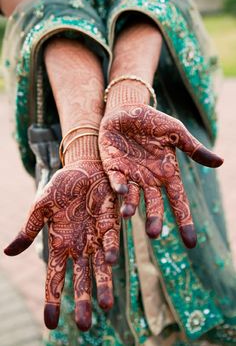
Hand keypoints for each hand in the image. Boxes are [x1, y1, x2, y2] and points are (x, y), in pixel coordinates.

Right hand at [4, 158, 118, 330]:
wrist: (83, 167)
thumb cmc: (61, 187)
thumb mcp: (41, 207)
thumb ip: (28, 230)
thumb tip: (7, 254)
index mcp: (60, 244)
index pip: (55, 277)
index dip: (52, 299)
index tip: (50, 324)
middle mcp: (79, 246)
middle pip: (80, 279)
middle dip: (82, 301)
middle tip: (84, 326)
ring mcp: (97, 236)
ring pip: (100, 266)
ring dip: (103, 285)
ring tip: (105, 306)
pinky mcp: (111, 222)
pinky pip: (111, 239)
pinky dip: (110, 250)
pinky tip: (110, 261)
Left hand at [99, 104, 222, 247]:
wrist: (126, 110)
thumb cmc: (153, 121)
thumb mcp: (176, 133)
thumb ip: (193, 149)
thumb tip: (221, 162)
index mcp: (167, 173)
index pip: (179, 201)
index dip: (184, 221)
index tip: (191, 243)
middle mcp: (149, 180)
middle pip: (154, 204)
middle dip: (154, 219)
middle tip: (154, 234)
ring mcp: (131, 176)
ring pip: (132, 197)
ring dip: (131, 207)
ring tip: (129, 214)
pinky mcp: (113, 168)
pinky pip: (116, 180)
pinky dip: (119, 186)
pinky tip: (122, 189)